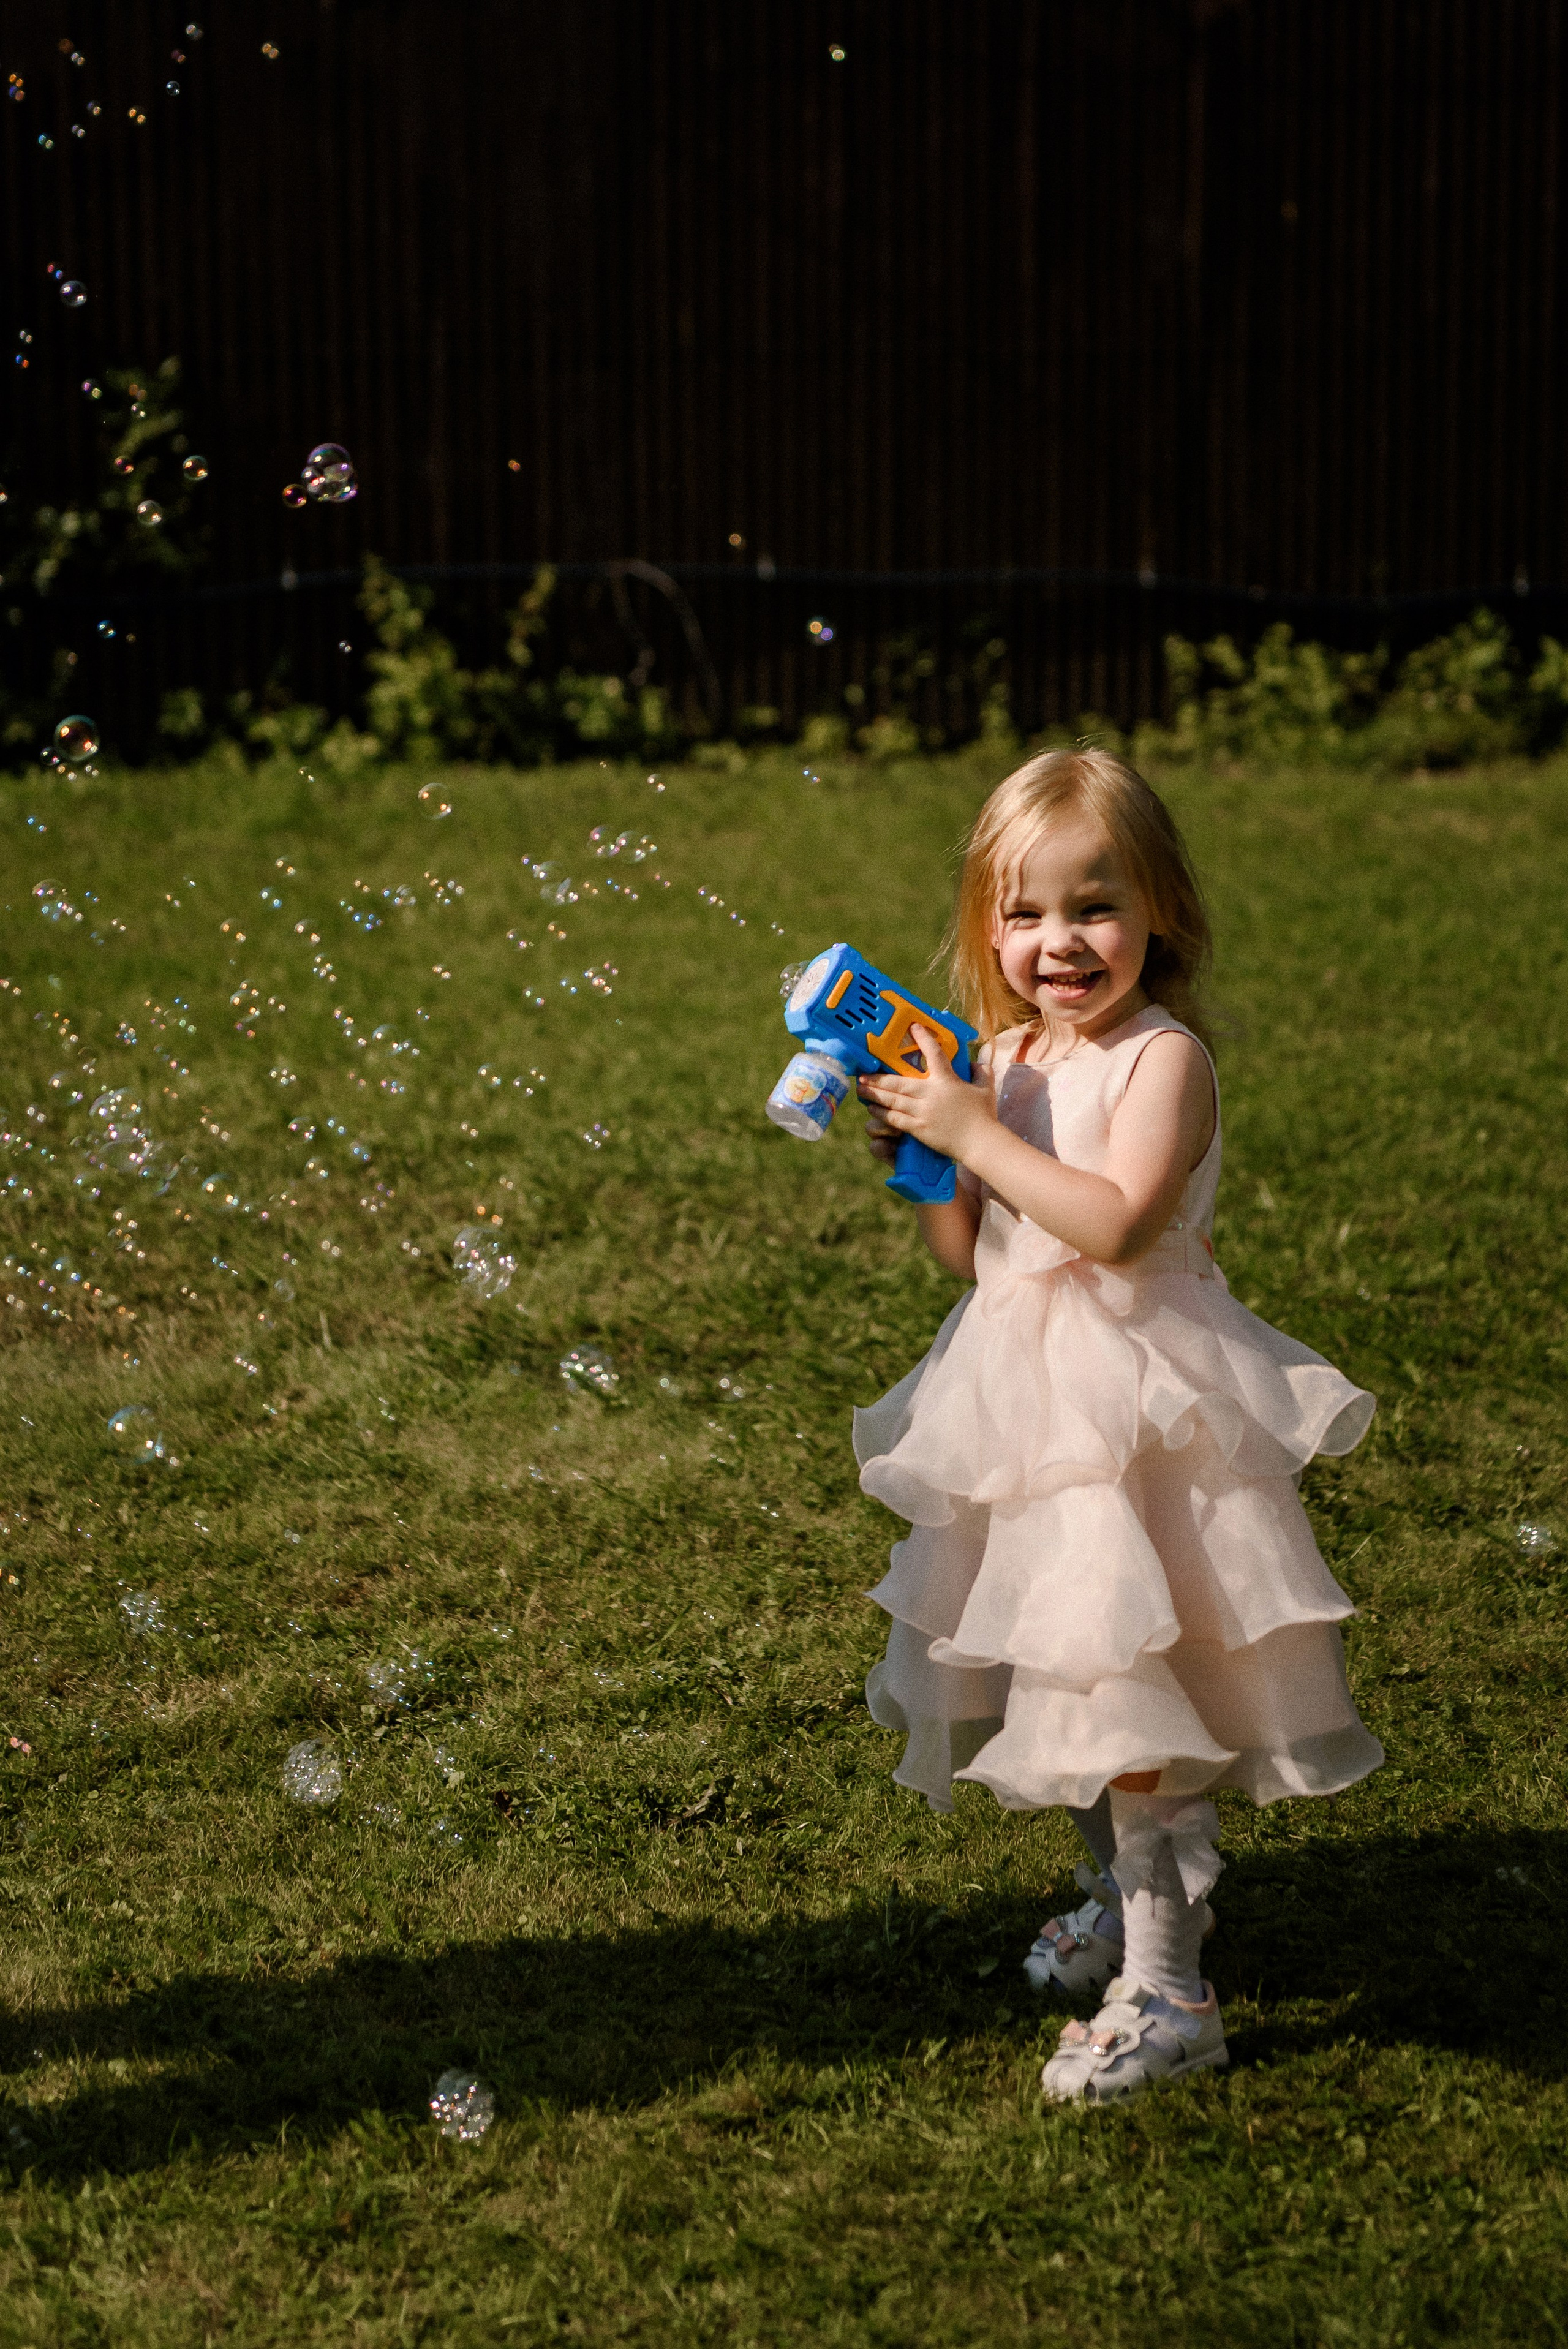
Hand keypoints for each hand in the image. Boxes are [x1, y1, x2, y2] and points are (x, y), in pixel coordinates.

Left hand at [857, 1023, 993, 1164]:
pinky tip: (872, 1109)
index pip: (934, 1054)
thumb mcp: (986, 1089)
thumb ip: (981, 1072)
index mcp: (946, 1080)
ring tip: (861, 1089)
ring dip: (875, 1094)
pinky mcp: (919, 1129)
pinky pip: (895, 1119)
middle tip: (862, 1073)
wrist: (980, 1142)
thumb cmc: (984, 1116)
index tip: (913, 1027)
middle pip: (898, 1082)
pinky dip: (882, 1113)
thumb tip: (976, 1062)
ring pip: (893, 1100)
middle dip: (878, 1078)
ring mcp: (922, 1112)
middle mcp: (930, 1093)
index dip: (923, 1038)